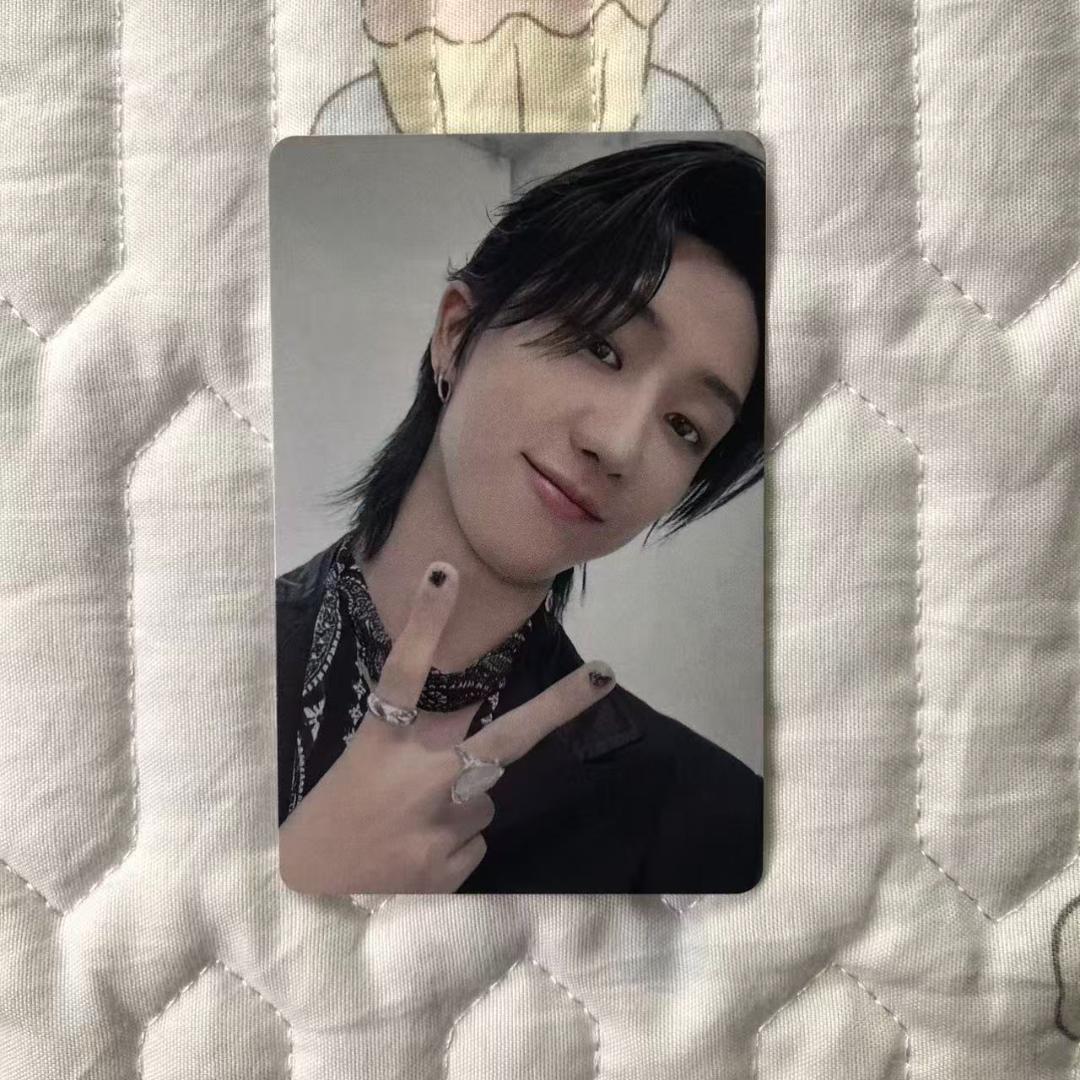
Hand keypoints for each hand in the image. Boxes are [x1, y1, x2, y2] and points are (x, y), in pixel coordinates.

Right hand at [278, 560, 616, 894]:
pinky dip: (453, 843)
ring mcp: (439, 829)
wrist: (301, 905)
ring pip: (483, 798)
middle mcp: (416, 783)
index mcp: (379, 748)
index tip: (445, 574)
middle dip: (558, 706)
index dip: (425, 623)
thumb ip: (416, 745)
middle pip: (502, 738)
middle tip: (603, 675)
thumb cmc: (327, 826)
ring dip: (459, 804)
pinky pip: (474, 840)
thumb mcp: (361, 771)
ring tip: (407, 829)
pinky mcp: (451, 870)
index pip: (404, 675)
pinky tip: (414, 856)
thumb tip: (472, 722)